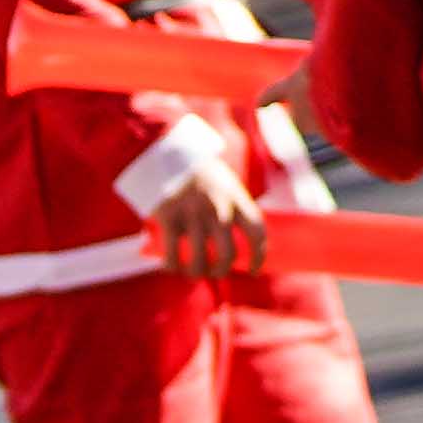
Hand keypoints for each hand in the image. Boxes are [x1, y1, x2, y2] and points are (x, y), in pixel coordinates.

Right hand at [147, 162, 271, 279]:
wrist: (164, 149)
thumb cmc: (197, 170)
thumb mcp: (224, 182)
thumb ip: (233, 206)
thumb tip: (235, 237)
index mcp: (236, 197)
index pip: (257, 232)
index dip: (258, 256)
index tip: (253, 270)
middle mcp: (217, 207)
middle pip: (228, 253)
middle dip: (222, 270)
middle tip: (215, 272)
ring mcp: (193, 214)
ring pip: (200, 260)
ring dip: (197, 272)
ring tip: (193, 272)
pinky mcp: (169, 218)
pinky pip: (172, 254)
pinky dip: (173, 266)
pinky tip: (172, 267)